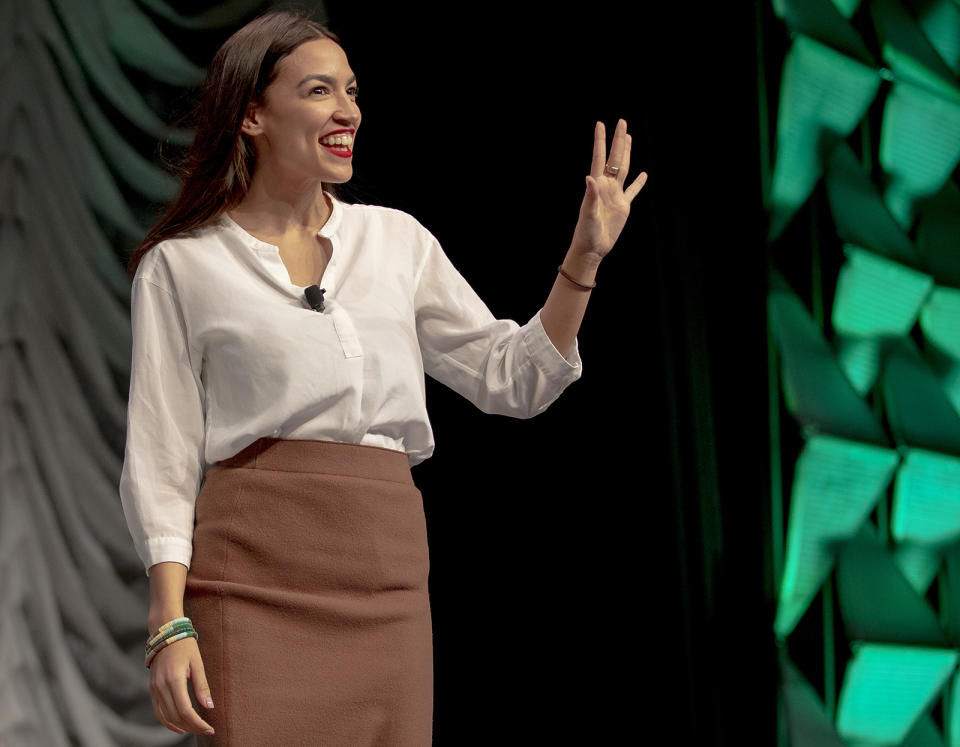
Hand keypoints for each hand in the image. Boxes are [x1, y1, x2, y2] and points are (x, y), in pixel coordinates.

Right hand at [149, 637, 215, 736]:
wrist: (166, 633)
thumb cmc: (185, 646)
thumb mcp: (198, 663)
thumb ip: (202, 686)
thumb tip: (210, 707)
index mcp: (174, 679)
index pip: (185, 710)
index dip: (198, 723)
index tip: (210, 729)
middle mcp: (161, 686)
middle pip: (175, 716)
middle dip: (192, 727)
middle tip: (207, 730)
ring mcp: (154, 688)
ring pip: (165, 717)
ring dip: (181, 726)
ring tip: (196, 729)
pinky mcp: (152, 689)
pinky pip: (158, 711)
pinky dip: (168, 721)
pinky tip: (179, 726)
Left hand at [570, 119, 647, 262]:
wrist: (593, 248)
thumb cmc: (586, 232)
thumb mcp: (588, 213)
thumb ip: (590, 195)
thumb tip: (589, 177)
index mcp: (597, 185)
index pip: (600, 158)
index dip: (600, 141)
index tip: (601, 124)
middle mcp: (607, 187)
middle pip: (615, 158)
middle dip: (618, 141)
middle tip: (621, 122)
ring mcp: (616, 195)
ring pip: (624, 169)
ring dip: (627, 153)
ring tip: (628, 138)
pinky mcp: (623, 207)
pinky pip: (633, 191)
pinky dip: (639, 183)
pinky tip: (644, 175)